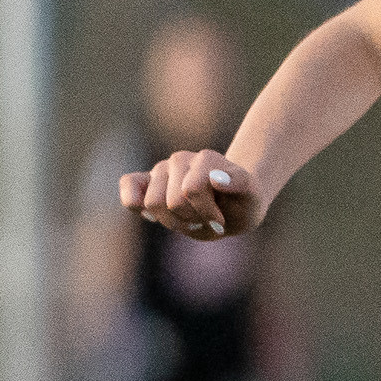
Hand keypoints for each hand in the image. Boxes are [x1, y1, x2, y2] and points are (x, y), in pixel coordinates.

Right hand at [122, 150, 262, 240]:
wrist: (232, 206)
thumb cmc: (241, 202)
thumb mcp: (252, 197)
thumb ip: (240, 183)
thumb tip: (215, 177)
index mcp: (206, 159)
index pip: (192, 190)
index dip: (207, 213)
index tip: (222, 221)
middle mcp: (180, 160)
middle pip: (172, 202)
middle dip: (191, 220)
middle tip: (207, 220)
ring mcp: (161, 170)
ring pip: (153, 203)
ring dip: (174, 222)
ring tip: (191, 220)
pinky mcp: (145, 181)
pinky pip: (128, 185)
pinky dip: (134, 202)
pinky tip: (151, 216)